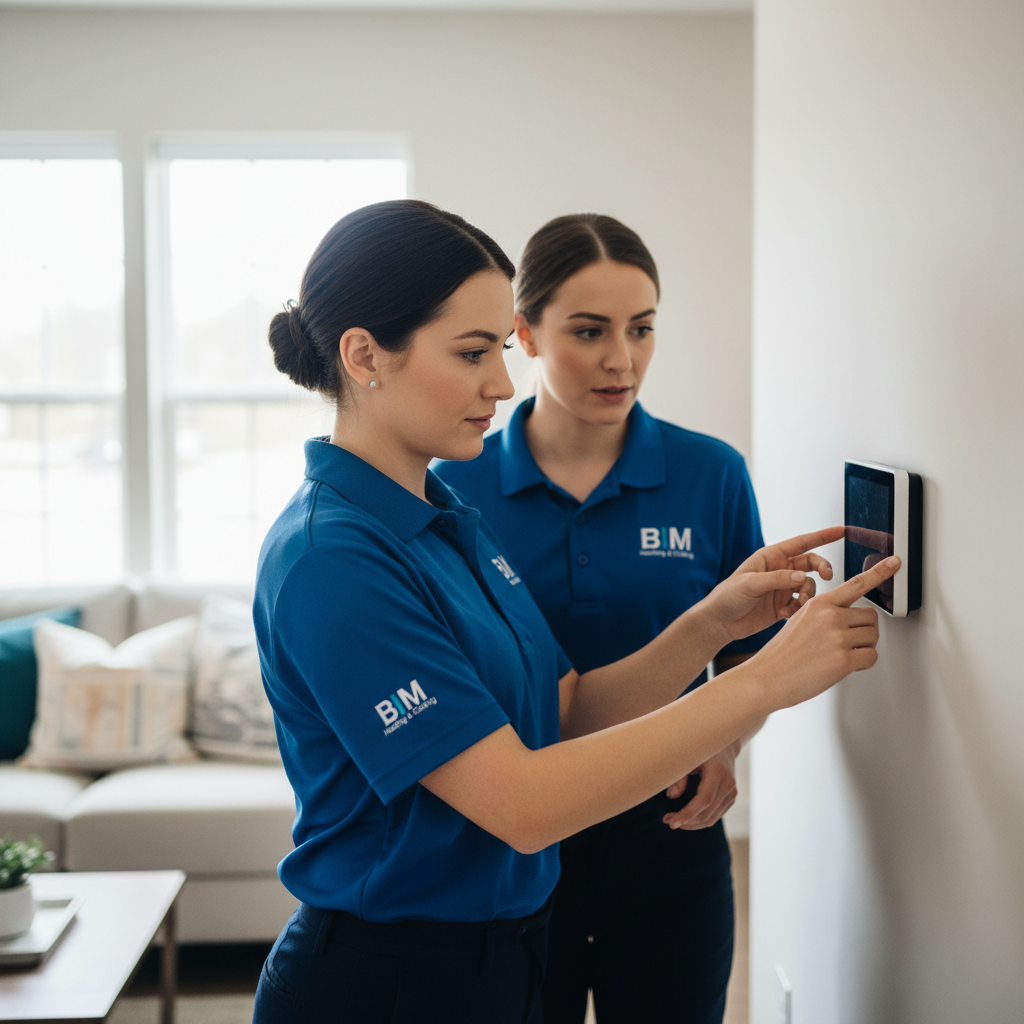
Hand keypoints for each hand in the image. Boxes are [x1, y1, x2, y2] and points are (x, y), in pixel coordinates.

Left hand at [662, 747, 737, 829]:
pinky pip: (715, 815)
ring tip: (673, 820)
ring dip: (692, 824)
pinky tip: (686, 818)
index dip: (688, 814)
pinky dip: (700, 820)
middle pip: (707, 812)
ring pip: (712, 818)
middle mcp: (728, 783)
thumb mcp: (687, 757)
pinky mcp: (731, 798)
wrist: (722, 744)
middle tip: (667, 821)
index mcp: (717, 771)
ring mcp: (732, 792)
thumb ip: (679, 775)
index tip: (671, 823)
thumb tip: (671, 796)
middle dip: (687, 821)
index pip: (704, 800)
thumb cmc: (699, 750)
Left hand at [700, 526, 844, 641]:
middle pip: (811, 564)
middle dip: (823, 568)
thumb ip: (777, 579)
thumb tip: (802, 577)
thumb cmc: (727, 596)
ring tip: (796, 604)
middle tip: (828, 576)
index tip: (842, 530)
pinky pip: (802, 604)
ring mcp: (783, 588)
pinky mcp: (784, 606)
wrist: (720, 622)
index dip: (823, 536)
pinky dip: (799, 609)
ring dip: (808, 594)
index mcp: (771, 557)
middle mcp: (780, 571)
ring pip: (809, 586)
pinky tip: (786, 615)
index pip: (802, 543)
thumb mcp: (750, 584)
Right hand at [743, 554, 900, 710]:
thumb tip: (851, 618)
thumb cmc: (782, 653)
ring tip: (841, 655)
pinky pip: (871, 657)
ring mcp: (837, 638)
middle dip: (864, 631)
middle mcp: (830, 616)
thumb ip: (826, 614)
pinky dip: (863, 664)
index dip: (878, 573)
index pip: (855, 584)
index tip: (894, 562)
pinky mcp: (843, 660)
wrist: (767, 677)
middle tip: (848, 643)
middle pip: (871, 617)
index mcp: (820, 604)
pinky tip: (845, 666)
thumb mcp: (800, 620)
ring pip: (873, 637)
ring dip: (864, 648)